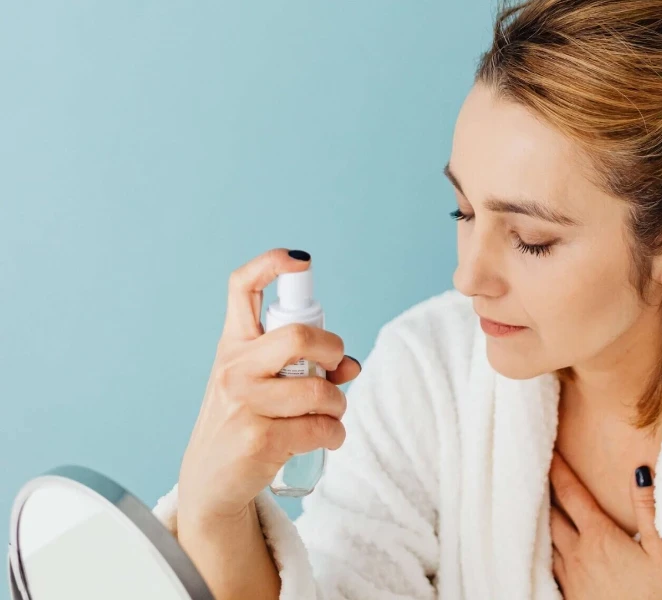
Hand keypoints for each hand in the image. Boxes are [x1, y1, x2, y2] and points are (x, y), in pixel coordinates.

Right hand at [177, 248, 362, 528]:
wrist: (212, 480)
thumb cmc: (245, 421)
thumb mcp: (264, 385)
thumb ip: (306, 367)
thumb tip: (352, 365)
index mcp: (234, 344)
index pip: (241, 288)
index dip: (271, 264)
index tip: (300, 262)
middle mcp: (234, 367)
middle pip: (298, 335)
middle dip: (332, 351)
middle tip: (336, 370)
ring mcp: (243, 402)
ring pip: (318, 389)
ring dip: (338, 404)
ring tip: (331, 415)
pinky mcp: (258, 438)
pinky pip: (320, 427)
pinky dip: (335, 434)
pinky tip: (328, 438)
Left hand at [549, 451, 661, 599]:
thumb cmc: (659, 598)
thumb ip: (649, 510)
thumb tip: (641, 471)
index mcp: (599, 537)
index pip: (571, 495)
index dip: (558, 471)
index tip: (548, 452)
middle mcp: (576, 554)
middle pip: (551, 516)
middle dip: (543, 494)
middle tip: (534, 472)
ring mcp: (569, 578)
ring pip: (547, 542)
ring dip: (542, 522)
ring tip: (537, 506)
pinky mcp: (569, 597)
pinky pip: (549, 568)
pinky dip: (545, 552)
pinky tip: (547, 551)